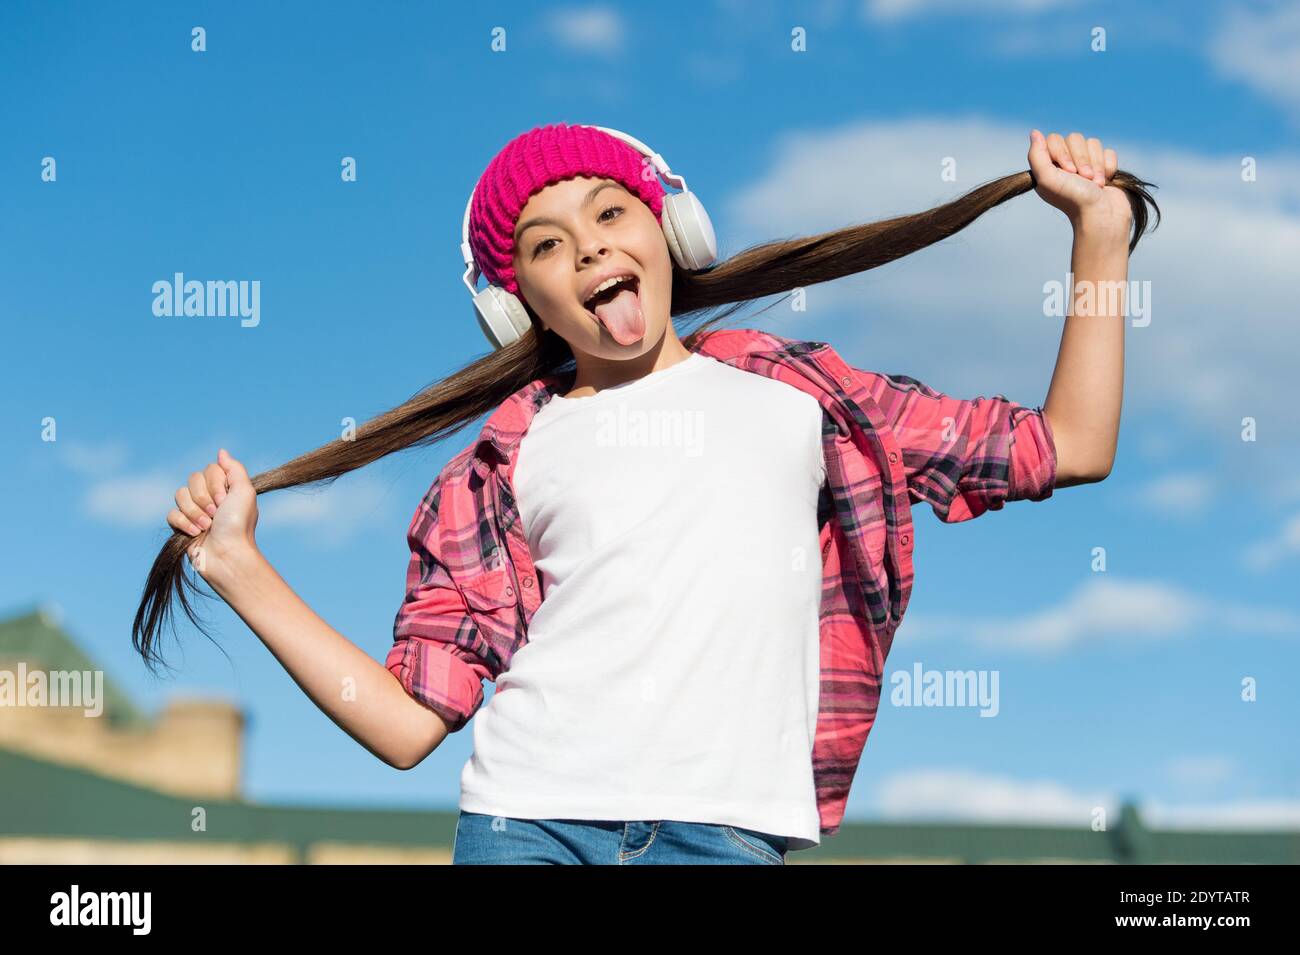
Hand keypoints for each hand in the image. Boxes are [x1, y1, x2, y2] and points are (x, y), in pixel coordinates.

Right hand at [166, 448, 258, 581]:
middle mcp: (209, 497)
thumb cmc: (238, 525)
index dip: (214, 484)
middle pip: (192, 479)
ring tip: (207, 526)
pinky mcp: (182, 526)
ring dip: (194, 512)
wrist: (227, 554)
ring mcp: (195, 511)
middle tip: (216, 514)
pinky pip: (171, 513)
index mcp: (224, 488)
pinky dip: (184, 523)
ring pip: (179, 495)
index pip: (209, 469)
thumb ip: (234, 469)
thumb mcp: (245, 491)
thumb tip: (221, 452)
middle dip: (203, 498)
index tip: (224, 500)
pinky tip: (196, 534)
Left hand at [1027, 129, 1131, 232]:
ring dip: (1095, 164)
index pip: (1054, 139)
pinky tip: (1106, 181)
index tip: (1067, 172)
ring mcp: (1086, 164)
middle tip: (1083, 179)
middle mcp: (1066, 164)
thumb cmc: (1073, 199)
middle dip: (1082, 159)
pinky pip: (1108, 152)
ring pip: (1093, 143)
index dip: (1063, 152)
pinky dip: (1108, 166)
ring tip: (1095, 184)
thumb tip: (1035, 132)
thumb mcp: (1047, 179)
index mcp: (1049, 166)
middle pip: (1075, 138)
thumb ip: (1037, 156)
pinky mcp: (1104, 167)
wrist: (1102, 215)